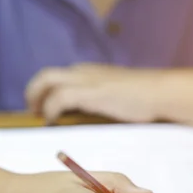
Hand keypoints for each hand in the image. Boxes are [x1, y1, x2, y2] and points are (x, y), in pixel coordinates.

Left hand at [25, 63, 162, 123]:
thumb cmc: (144, 98)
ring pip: (46, 80)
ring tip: (38, 117)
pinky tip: (51, 121)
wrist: (160, 93)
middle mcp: (82, 71)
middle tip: (33, 112)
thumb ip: (100, 100)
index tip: (40, 108)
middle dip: (33, 93)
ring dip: (36, 99)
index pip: (57, 76)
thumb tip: (88, 115)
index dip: (44, 91)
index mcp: (88, 72)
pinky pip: (59, 97)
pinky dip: (51, 109)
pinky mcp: (90, 92)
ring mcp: (85, 79)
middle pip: (45, 75)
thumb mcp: (115, 95)